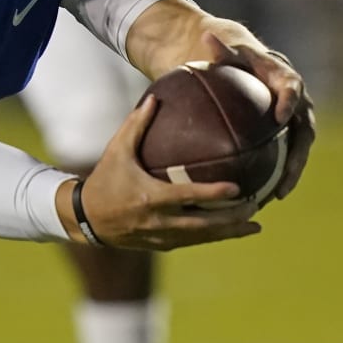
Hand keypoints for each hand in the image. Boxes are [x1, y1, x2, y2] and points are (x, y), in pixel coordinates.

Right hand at [66, 93, 261, 250]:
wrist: (86, 217)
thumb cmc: (104, 180)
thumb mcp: (116, 150)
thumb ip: (136, 125)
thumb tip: (154, 97)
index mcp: (151, 197)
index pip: (189, 197)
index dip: (214, 194)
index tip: (238, 189)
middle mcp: (159, 221)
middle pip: (204, 225)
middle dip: (233, 219)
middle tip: (256, 208)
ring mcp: (161, 236)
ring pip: (202, 238)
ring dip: (230, 232)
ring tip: (255, 226)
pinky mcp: (161, 245)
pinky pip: (193, 242)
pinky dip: (213, 237)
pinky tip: (230, 231)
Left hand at [198, 33, 316, 202]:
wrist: (246, 67)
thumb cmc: (234, 59)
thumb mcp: (227, 53)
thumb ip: (220, 50)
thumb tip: (205, 37)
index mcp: (285, 79)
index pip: (292, 89)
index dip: (289, 101)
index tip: (279, 116)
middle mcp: (296, 103)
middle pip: (304, 130)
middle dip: (298, 154)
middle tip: (287, 173)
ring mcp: (293, 121)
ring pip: (298, 150)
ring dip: (291, 173)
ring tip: (276, 194)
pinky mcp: (285, 136)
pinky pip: (283, 158)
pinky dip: (275, 176)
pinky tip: (259, 195)